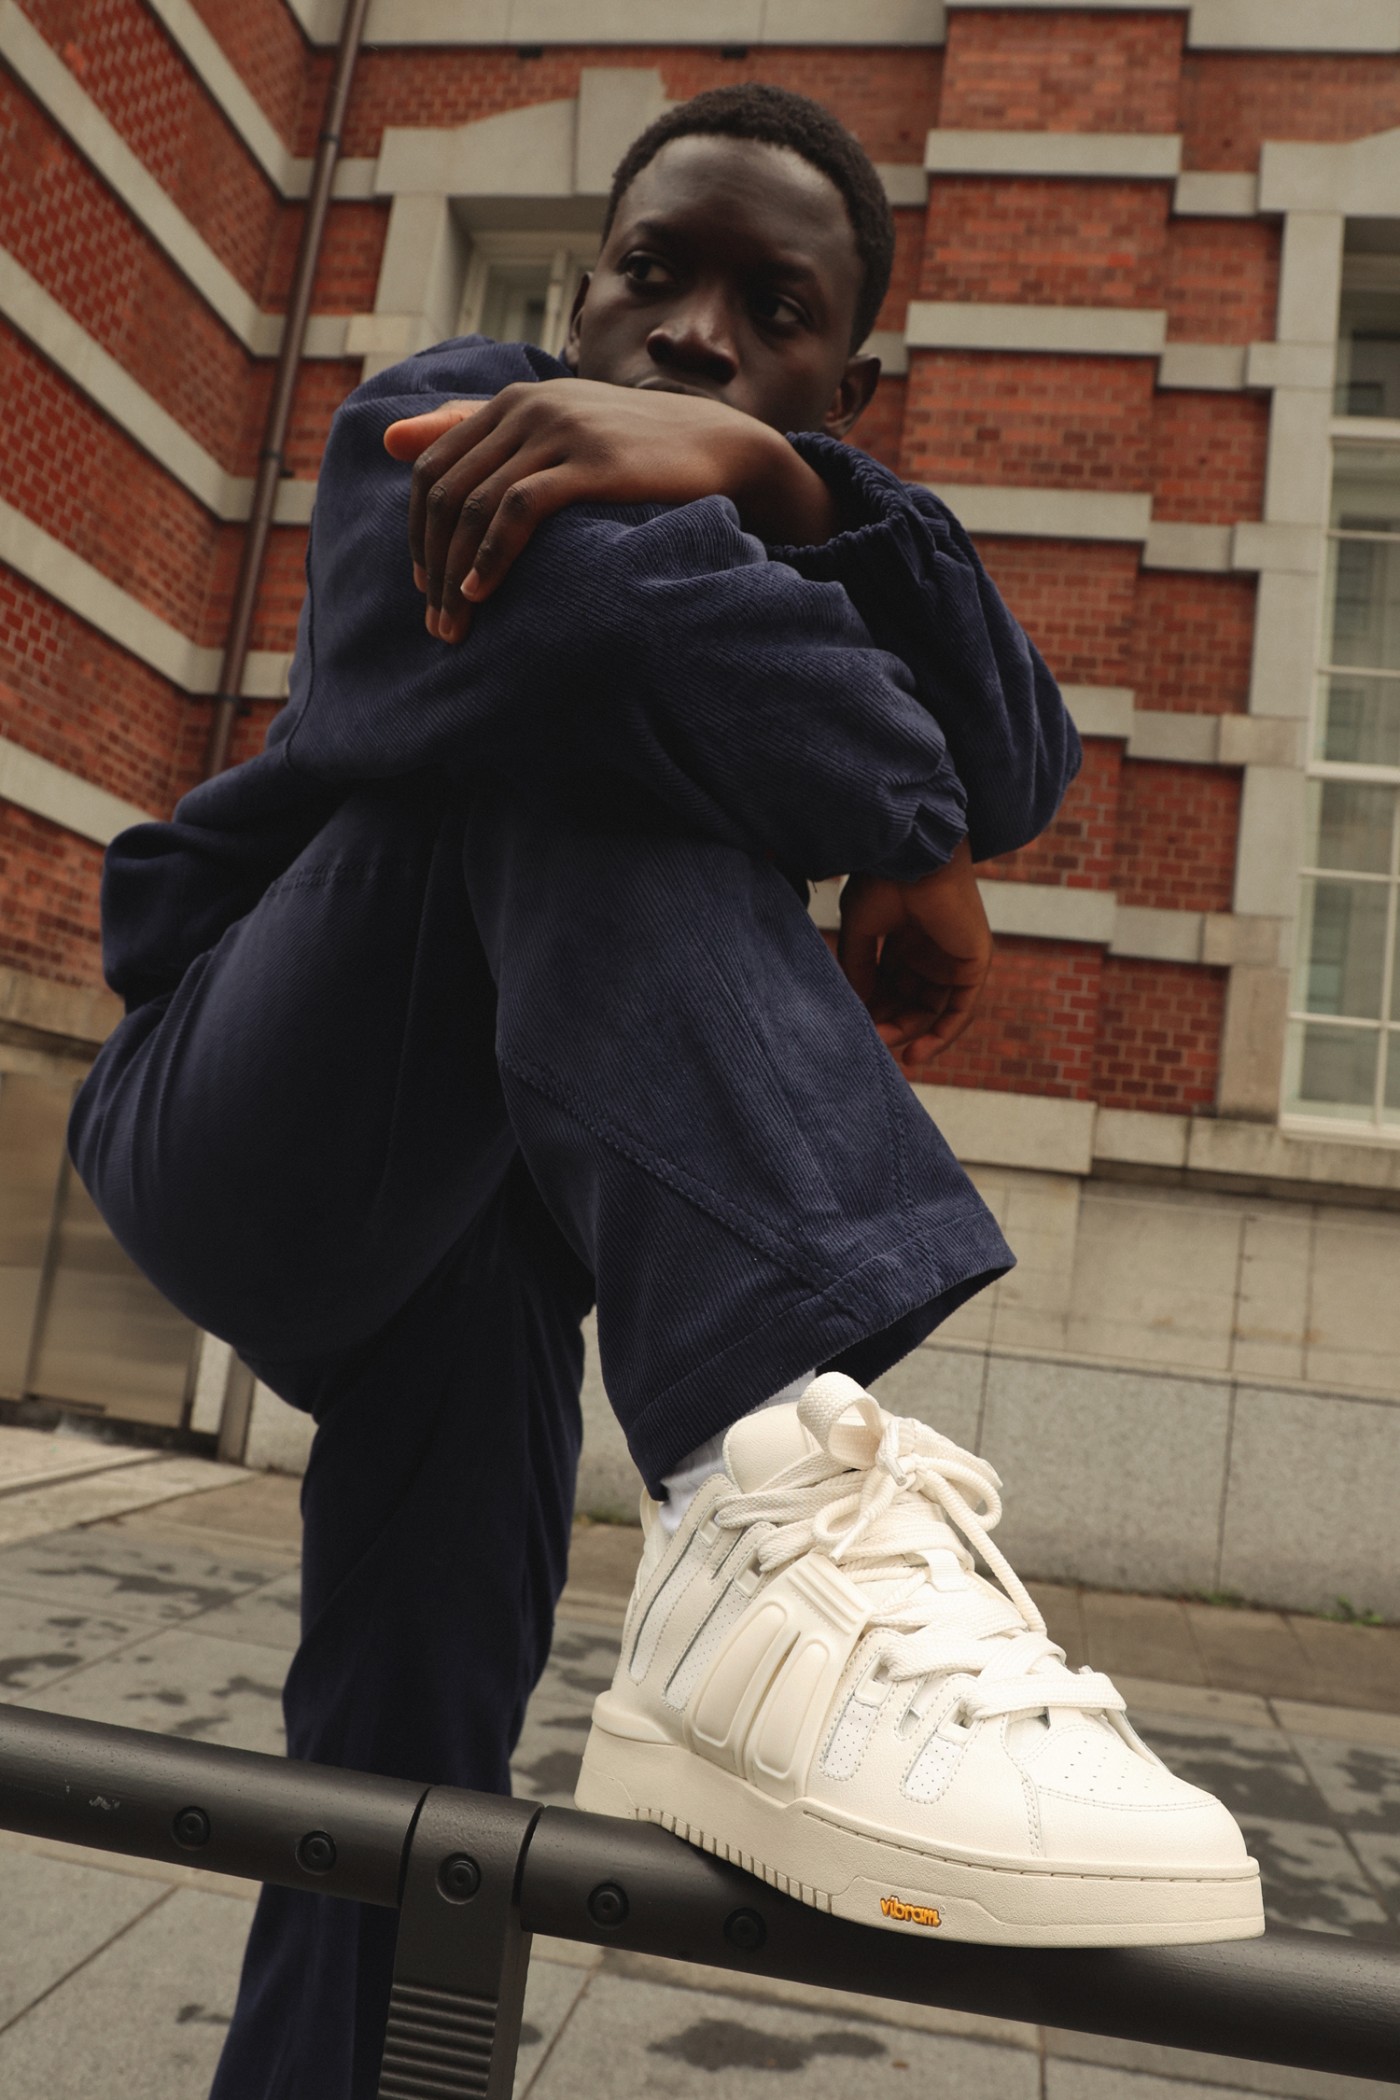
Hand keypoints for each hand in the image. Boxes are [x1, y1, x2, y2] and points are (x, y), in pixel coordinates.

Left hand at [382, 380, 837, 641]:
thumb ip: (472, 427)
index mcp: (510, 401)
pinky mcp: (589, 462)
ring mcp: (558, 431)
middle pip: (446, 492)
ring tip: (454, 625)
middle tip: (435, 622)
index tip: (426, 586)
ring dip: (454, 574)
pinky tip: (482, 593)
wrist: (717, 445)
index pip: (432, 467)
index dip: (419, 532)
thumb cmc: (632, 448)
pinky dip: (490, 556)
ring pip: (474, 505)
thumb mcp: (551, 429)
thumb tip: (387, 439)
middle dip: (431, 564)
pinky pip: (517, 511)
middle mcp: (526, 407)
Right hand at [837, 842, 992, 1064]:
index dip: (872, 1008)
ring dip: (910, 1033)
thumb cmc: (884, 881)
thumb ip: (859, 968)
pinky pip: (961, 1010)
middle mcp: (932, 950)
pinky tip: (915, 1052)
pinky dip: (942, 1035)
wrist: (913, 856)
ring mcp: (954, 957)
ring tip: (885, 1046)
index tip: (853, 1025)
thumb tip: (856, 1006)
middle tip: (867, 1040)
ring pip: (934, 1010)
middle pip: (911, 1001)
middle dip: (889, 1022)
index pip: (890, 985)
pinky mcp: (974, 963)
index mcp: (906, 937)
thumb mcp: (861, 931)